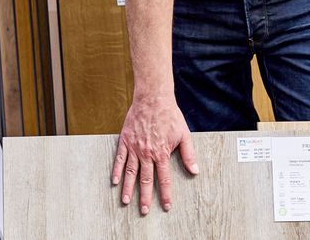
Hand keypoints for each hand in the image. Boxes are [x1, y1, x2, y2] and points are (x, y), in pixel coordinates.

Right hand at [111, 92, 197, 214]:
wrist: (153, 98)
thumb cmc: (170, 115)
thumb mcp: (184, 134)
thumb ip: (188, 154)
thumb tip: (195, 171)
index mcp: (161, 153)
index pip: (164, 179)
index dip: (166, 194)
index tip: (166, 206)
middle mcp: (147, 153)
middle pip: (146, 179)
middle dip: (145, 197)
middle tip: (144, 211)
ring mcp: (134, 147)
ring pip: (131, 172)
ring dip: (129, 188)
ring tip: (126, 201)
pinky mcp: (125, 140)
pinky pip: (120, 158)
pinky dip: (117, 170)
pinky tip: (115, 181)